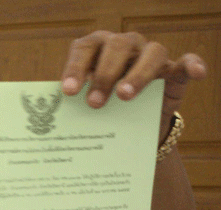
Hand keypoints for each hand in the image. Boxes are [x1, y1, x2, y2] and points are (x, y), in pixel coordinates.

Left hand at [60, 30, 206, 143]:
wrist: (129, 129)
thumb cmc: (100, 111)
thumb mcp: (83, 107)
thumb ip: (70, 106)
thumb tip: (49, 125)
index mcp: (96, 49)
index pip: (84, 49)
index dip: (75, 68)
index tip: (68, 92)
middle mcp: (123, 46)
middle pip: (116, 47)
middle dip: (104, 74)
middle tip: (94, 103)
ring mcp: (150, 57)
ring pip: (151, 52)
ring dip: (137, 74)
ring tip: (124, 96)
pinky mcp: (173, 72)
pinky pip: (185, 62)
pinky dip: (192, 64)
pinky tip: (195, 72)